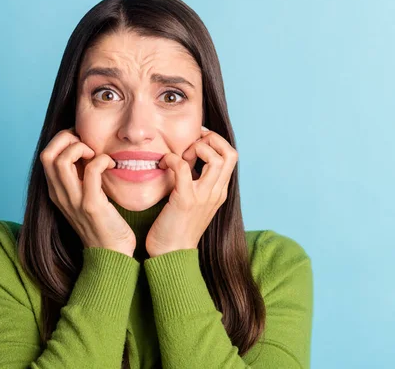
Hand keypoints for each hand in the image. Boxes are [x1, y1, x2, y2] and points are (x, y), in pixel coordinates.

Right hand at [40, 127, 135, 256]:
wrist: (111, 255)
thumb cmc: (103, 223)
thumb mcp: (84, 197)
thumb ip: (80, 177)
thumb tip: (87, 150)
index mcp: (56, 191)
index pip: (46, 155)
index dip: (62, 140)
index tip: (82, 141)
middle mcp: (60, 195)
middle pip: (47, 153)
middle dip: (66, 139)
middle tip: (88, 144)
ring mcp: (73, 201)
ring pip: (62, 160)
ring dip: (81, 147)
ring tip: (96, 154)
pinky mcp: (91, 205)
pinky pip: (91, 171)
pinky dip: (102, 160)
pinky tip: (111, 164)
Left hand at [145, 126, 237, 256]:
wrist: (171, 255)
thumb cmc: (176, 227)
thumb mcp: (194, 200)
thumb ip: (195, 180)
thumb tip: (186, 156)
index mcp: (219, 191)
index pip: (231, 156)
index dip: (216, 141)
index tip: (196, 141)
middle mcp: (216, 192)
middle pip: (230, 153)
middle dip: (211, 139)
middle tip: (191, 143)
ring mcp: (203, 197)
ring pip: (216, 158)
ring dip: (197, 147)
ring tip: (181, 154)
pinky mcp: (185, 200)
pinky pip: (182, 168)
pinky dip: (172, 159)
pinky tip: (163, 163)